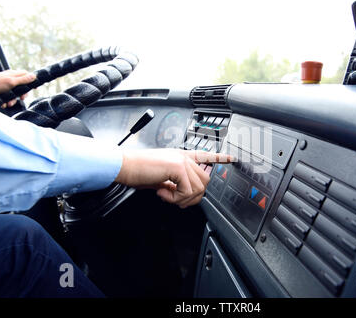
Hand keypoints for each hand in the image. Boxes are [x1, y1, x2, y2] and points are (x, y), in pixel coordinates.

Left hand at [0, 70, 35, 107]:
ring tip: (9, 103)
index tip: (34, 88)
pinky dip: (7, 102)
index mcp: (13, 74)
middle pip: (22, 86)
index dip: (31, 81)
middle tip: (21, 98)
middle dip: (22, 94)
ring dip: (13, 100)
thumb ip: (23, 80)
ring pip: (15, 94)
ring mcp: (5, 86)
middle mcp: (10, 79)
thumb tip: (34, 76)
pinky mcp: (1, 92)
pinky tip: (4, 103)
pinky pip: (8, 98)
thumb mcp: (11, 82)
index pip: (26, 75)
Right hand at [115, 148, 234, 208]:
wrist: (124, 167)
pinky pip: (188, 191)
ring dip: (181, 199)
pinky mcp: (178, 166)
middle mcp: (183, 156)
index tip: (231, 158)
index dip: (219, 158)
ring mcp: (182, 160)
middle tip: (174, 199)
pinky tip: (162, 192)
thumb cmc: (137, 172)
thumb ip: (175, 183)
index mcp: (180, 157)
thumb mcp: (161, 179)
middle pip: (204, 182)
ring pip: (198, 188)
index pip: (204, 156)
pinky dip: (175, 198)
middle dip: (191, 197)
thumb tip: (183, 195)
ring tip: (166, 195)